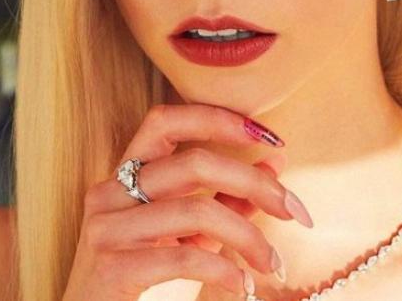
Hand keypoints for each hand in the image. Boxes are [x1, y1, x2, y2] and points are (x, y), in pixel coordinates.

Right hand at [61, 103, 312, 300]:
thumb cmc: (144, 279)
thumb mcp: (189, 236)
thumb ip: (226, 200)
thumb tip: (274, 165)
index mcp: (124, 175)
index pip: (166, 121)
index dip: (218, 119)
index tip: (271, 138)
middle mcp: (109, 194)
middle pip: (194, 163)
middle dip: (254, 183)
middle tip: (294, 210)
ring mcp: (107, 230)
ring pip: (196, 211)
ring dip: (248, 237)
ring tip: (271, 264)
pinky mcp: (112, 268)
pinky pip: (184, 257)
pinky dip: (225, 270)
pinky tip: (242, 286)